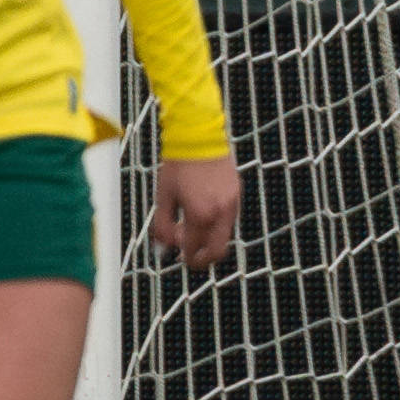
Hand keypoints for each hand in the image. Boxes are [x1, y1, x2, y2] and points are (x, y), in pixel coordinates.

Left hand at [149, 154, 240, 269]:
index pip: (194, 249)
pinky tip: (202, 215)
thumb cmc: (178, 166)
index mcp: (199, 214)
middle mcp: (220, 213)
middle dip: (203, 260)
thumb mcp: (163, 196)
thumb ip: (163, 225)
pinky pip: (229, 220)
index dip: (185, 256)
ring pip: (225, 237)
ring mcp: (232, 205)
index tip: (178, 255)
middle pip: (217, 252)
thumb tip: (164, 246)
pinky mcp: (237, 196)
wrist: (199, 139)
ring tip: (192, 232)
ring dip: (210, 241)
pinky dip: (217, 226)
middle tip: (190, 258)